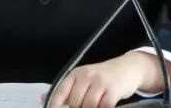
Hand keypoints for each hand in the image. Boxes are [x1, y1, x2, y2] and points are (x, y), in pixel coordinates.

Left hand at [48, 51, 170, 107]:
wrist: (128, 68)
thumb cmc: (103, 76)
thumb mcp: (83, 79)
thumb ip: (65, 90)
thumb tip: (41, 99)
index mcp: (75, 74)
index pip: (59, 93)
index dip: (55, 106)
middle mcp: (86, 76)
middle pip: (74, 103)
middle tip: (85, 106)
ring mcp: (100, 82)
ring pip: (88, 106)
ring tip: (96, 105)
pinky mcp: (113, 89)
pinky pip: (103, 107)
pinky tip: (104, 106)